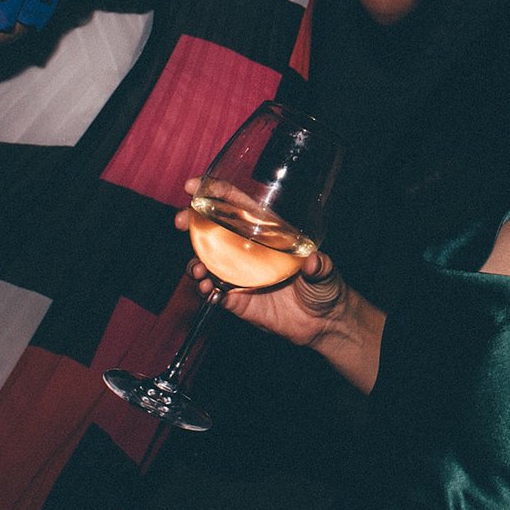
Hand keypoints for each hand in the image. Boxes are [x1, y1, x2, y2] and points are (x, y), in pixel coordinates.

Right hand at [174, 183, 349, 347]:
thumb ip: (321, 267)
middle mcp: (248, 251)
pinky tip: (207, 289)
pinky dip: (204, 289)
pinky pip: (212, 291)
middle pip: (212, 229)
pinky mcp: (236, 299)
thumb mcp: (328, 272)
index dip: (215, 193)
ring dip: (194, 261)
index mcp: (268, 234)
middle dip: (192, 221)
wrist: (322, 323)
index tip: (194, 187)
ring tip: (197, 269)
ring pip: (206, 260)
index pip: (238, 207)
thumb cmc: (326, 288)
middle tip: (182, 222)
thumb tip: (315, 262)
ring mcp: (240, 274)